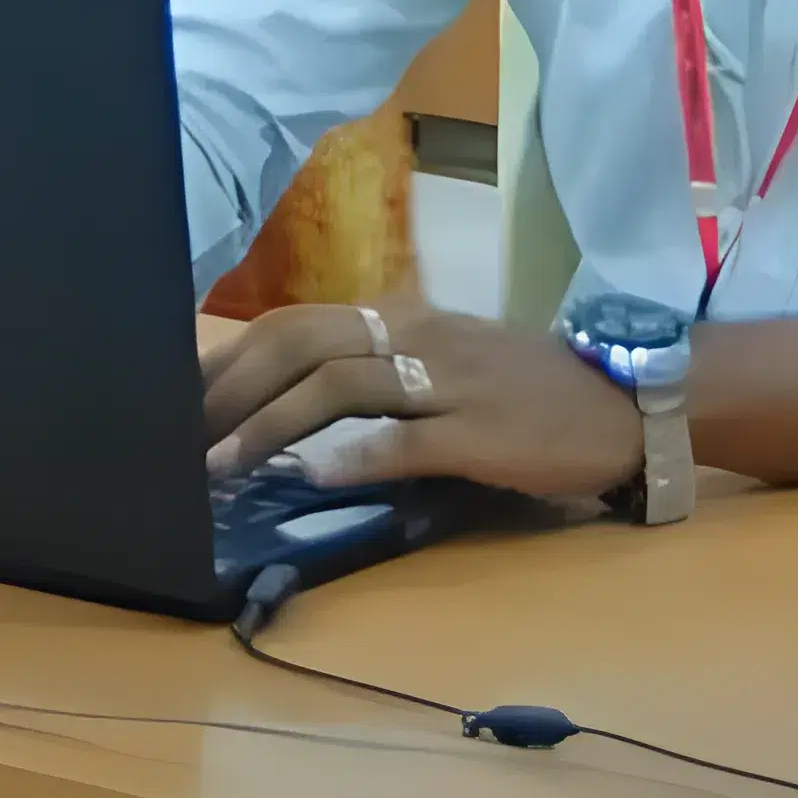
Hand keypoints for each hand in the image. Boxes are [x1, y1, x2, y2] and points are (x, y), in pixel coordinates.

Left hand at [191, 300, 637, 503]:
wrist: (625, 398)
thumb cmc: (525, 388)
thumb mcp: (442, 362)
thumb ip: (373, 374)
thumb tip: (288, 409)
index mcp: (398, 319)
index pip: (292, 325)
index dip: (227, 360)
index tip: (171, 398)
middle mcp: (413, 337)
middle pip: (298, 345)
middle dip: (228, 390)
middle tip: (173, 437)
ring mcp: (446, 382)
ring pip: (337, 386)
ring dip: (268, 427)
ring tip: (218, 467)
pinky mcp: (479, 431)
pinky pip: (406, 439)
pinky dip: (355, 456)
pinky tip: (314, 478)